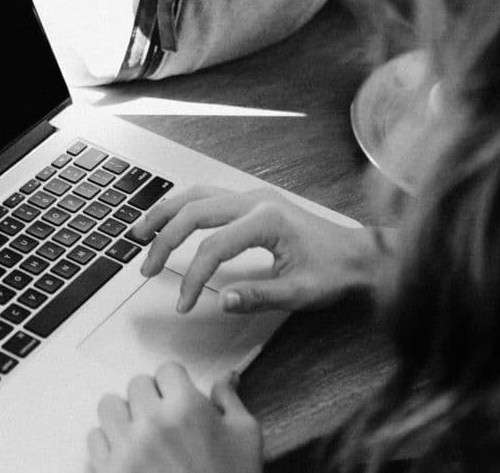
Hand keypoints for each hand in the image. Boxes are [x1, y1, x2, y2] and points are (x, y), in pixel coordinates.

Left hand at [87, 364, 261, 472]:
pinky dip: (109, 444)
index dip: (176, 384)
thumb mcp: (245, 439)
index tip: (179, 398)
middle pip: (136, 384)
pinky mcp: (109, 471)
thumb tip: (226, 377)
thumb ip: (229, 402)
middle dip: (151, 398)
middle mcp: (152, 423)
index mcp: (186, 409)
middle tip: (164, 419)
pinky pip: (94, 439)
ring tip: (141, 433)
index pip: (167, 370)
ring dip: (125, 416)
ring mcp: (127, 448)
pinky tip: (129, 455)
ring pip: (109, 406)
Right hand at [133, 185, 384, 313]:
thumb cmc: (335, 272)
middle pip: (194, 211)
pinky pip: (207, 195)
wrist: (360, 255)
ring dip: (165, 213)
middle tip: (146, 268)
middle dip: (164, 240)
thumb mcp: (300, 293)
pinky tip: (169, 220)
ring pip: (196, 194)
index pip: (213, 247)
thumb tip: (222, 301)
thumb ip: (259, 296)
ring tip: (139, 232)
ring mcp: (253, 196)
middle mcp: (255, 200)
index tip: (184, 304)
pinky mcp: (252, 200)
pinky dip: (182, 207)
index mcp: (267, 220)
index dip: (192, 277)